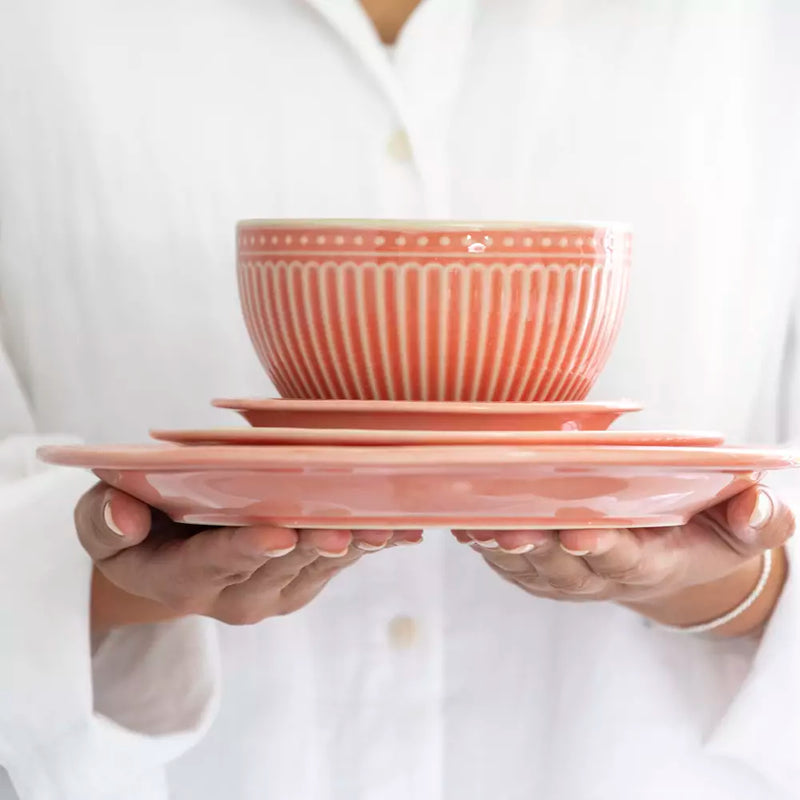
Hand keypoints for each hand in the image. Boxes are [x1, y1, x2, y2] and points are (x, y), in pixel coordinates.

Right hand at [77, 482, 421, 630]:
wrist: (171, 560)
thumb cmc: (136, 532)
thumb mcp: (100, 524)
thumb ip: (104, 521)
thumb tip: (122, 516)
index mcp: (184, 578)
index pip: (214, 564)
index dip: (245, 550)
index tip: (276, 535)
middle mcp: (237, 594)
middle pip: (279, 566)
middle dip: (311, 546)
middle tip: (341, 527)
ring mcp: (279, 590)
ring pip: (319, 567)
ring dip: (352, 546)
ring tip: (385, 527)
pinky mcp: (307, 577)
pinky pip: (342, 561)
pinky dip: (371, 544)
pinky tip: (405, 529)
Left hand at [454, 485, 794, 635]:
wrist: (667, 558)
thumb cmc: (705, 532)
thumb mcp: (744, 527)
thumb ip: (758, 518)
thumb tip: (754, 504)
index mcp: (650, 562)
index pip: (625, 559)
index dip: (603, 548)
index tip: (580, 533)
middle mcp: (600, 574)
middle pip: (564, 565)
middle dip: (539, 549)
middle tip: (514, 529)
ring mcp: (564, 575)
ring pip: (528, 566)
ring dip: (501, 548)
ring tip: (478, 525)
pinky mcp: (537, 568)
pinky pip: (506, 562)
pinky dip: (484, 545)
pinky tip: (464, 524)